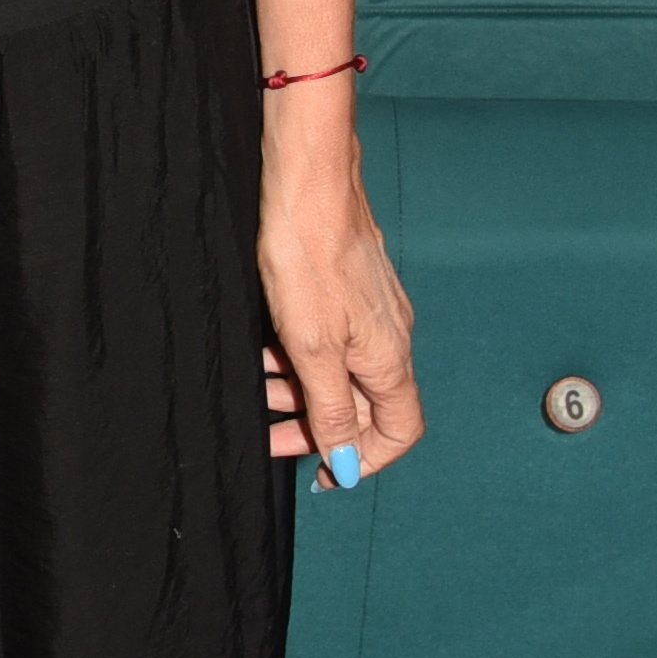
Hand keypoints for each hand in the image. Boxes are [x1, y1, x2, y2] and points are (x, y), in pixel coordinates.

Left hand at [258, 140, 420, 486]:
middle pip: (363, 406)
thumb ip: (331, 411)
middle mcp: (390, 340)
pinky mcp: (353, 291)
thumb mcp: (312, 352)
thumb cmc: (310, 261)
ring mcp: (373, 313)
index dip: (363, 459)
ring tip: (258, 384)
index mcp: (388, 361)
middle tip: (270, 430)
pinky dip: (299, 355)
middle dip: (315, 424)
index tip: (322, 471)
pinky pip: (331, 341)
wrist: (309, 186)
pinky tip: (266, 347)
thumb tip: (347, 466)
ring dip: (299, 389)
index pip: (398, 433)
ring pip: (341, 373)